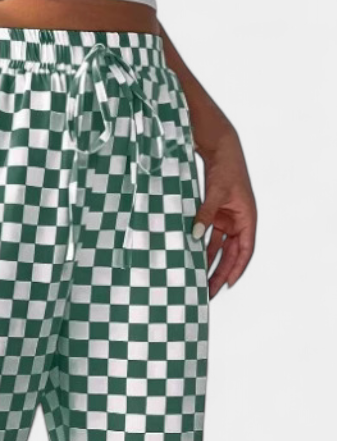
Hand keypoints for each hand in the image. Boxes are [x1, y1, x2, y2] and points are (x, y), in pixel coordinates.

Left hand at [192, 129, 256, 298]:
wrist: (219, 147)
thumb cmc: (224, 168)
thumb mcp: (215, 193)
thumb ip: (205, 216)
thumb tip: (194, 237)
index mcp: (248, 217)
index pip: (245, 250)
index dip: (237, 269)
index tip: (227, 285)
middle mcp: (239, 222)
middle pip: (231, 255)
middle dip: (220, 274)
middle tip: (208, 293)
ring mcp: (226, 219)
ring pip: (219, 249)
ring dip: (210, 265)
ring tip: (199, 283)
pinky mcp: (215, 215)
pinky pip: (209, 238)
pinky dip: (202, 250)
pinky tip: (192, 263)